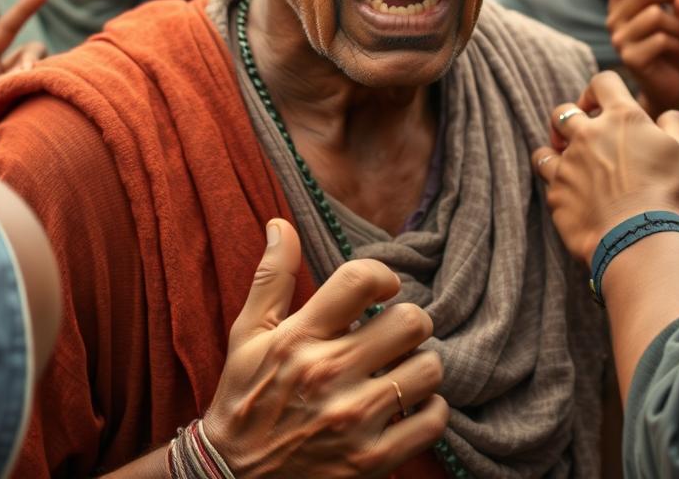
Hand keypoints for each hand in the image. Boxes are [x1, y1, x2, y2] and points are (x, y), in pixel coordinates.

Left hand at [0, 0, 50, 157]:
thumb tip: (34, 70)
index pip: (6, 28)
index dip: (25, 7)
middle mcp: (0, 72)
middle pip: (34, 51)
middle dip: (34, 62)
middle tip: (22, 83)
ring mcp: (15, 90)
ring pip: (44, 71)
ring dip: (41, 81)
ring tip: (23, 105)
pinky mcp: (28, 109)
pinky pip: (48, 93)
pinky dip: (49, 95)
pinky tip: (41, 110)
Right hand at [202, 219, 447, 477]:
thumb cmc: (244, 397)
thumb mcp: (248, 334)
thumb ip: (271, 276)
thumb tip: (280, 223)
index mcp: (299, 338)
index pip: (362, 279)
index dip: (384, 276)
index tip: (382, 290)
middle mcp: (327, 375)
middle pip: (412, 321)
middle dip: (408, 321)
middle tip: (394, 334)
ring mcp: (352, 422)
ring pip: (429, 368)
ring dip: (420, 366)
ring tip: (399, 371)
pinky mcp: (371, 462)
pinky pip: (434, 420)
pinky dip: (429, 410)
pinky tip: (406, 407)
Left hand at [531, 72, 678, 263]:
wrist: (641, 240)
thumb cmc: (668, 194)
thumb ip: (674, 125)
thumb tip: (666, 116)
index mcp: (621, 119)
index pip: (603, 81)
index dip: (600, 89)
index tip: (602, 104)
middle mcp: (588, 135)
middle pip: (563, 111)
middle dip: (570, 119)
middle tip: (583, 138)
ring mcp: (568, 164)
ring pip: (546, 147)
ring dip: (555, 152)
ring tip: (569, 165)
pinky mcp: (556, 193)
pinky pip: (547, 181)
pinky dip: (556, 184)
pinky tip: (572, 196)